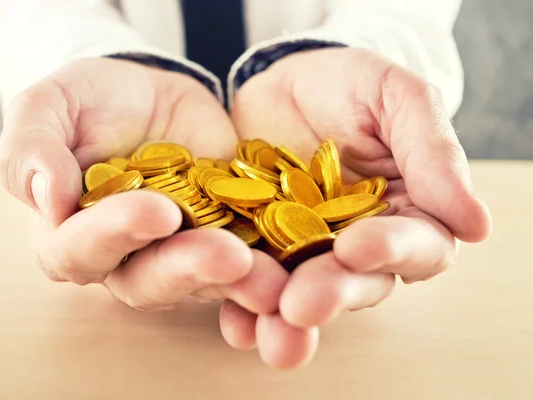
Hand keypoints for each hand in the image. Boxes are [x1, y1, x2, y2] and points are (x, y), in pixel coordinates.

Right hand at [0, 58, 316, 364]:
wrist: (147, 94)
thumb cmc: (89, 102)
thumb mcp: (50, 107)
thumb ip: (32, 148)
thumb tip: (45, 199)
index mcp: (71, 234)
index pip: (81, 249)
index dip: (115, 234)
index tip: (155, 210)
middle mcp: (125, 258)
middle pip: (148, 281)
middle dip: (188, 269)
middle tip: (227, 255)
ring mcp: (179, 255)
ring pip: (203, 283)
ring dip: (238, 284)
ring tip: (271, 277)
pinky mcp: (225, 238)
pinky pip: (248, 264)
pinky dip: (271, 271)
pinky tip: (296, 271)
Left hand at [231, 48, 492, 363]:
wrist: (283, 79)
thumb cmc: (350, 83)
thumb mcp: (395, 97)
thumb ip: (432, 152)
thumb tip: (475, 224)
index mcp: (406, 213)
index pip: (416, 245)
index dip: (391, 251)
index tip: (358, 248)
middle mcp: (359, 243)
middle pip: (358, 282)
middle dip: (331, 293)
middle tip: (303, 304)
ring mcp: (307, 250)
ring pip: (305, 291)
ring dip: (285, 317)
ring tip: (265, 331)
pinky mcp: (260, 247)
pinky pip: (254, 281)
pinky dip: (243, 304)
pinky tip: (234, 322)